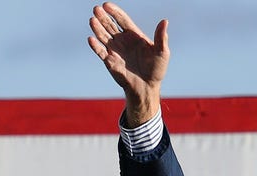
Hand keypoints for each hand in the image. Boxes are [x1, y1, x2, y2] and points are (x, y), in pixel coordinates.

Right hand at [87, 2, 168, 126]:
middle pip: (110, 25)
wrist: (148, 87)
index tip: (106, 5)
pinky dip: (95, 46)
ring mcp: (114, 50)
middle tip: (96, 9)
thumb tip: (165, 21)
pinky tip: (91, 39)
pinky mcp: (109, 61)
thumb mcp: (162, 53)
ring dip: (97, 28)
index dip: (114, 12)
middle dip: (103, 17)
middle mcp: (122, 40)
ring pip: (103, 36)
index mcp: (134, 35)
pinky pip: (100, 52)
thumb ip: (161, 37)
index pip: (122, 19)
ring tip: (92, 20)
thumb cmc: (156, 69)